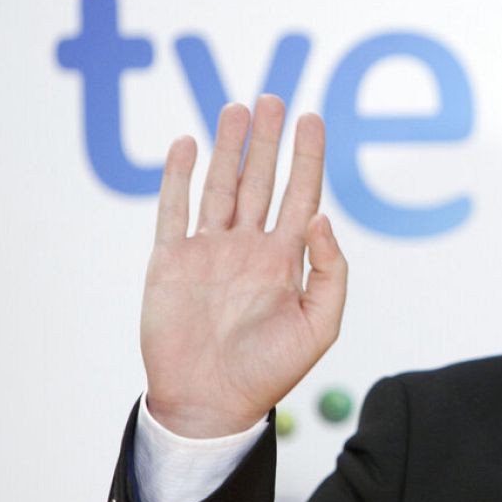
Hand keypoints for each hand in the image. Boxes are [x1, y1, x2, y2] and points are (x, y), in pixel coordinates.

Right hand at [140, 95, 347, 437]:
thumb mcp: (320, 325)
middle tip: (273, 98)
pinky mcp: (171, 261)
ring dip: (228, 147)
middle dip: (267, 140)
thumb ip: (330, 271)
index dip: (308, 157)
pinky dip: (178, 176)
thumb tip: (323, 218)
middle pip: (261, 180)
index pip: (301, 195)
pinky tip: (186, 144)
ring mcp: (210, 251)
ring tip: (236, 108)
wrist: (212, 402)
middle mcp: (249, 247)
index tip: (313, 120)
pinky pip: (174, 210)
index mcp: (286, 259)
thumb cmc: (270, 370)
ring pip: (220, 185)